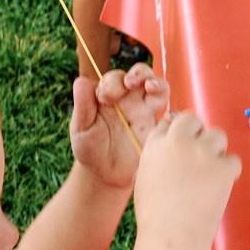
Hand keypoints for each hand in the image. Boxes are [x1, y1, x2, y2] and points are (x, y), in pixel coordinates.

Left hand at [70, 65, 170, 189]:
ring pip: (157, 86)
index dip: (111, 82)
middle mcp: (129, 99)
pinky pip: (168, 111)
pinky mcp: (157, 127)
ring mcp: (145, 111)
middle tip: (127, 84)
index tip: (103, 97)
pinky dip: (166, 103)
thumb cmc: (91, 151)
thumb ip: (83, 106)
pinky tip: (162, 109)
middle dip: (136, 74)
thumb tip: (81, 80)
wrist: (106, 176)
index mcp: (109, 96)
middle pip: (140, 74)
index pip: (114, 78)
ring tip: (149, 85)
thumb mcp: (81, 130)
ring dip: (155, 82)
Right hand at [131, 111, 240, 247]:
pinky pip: (233, 160)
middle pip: (193, 120)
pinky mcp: (223, 167)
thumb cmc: (155, 214)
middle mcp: (178, 142)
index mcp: (155, 144)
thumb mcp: (144, 177)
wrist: (172, 236)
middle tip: (197, 158)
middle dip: (197, 134)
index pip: (170, 122)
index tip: (182, 148)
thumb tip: (171, 143)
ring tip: (209, 173)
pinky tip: (219, 187)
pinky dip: (229, 172)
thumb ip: (157, 155)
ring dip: (215, 150)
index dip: (178, 134)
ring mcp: (202, 153)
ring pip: (217, 135)